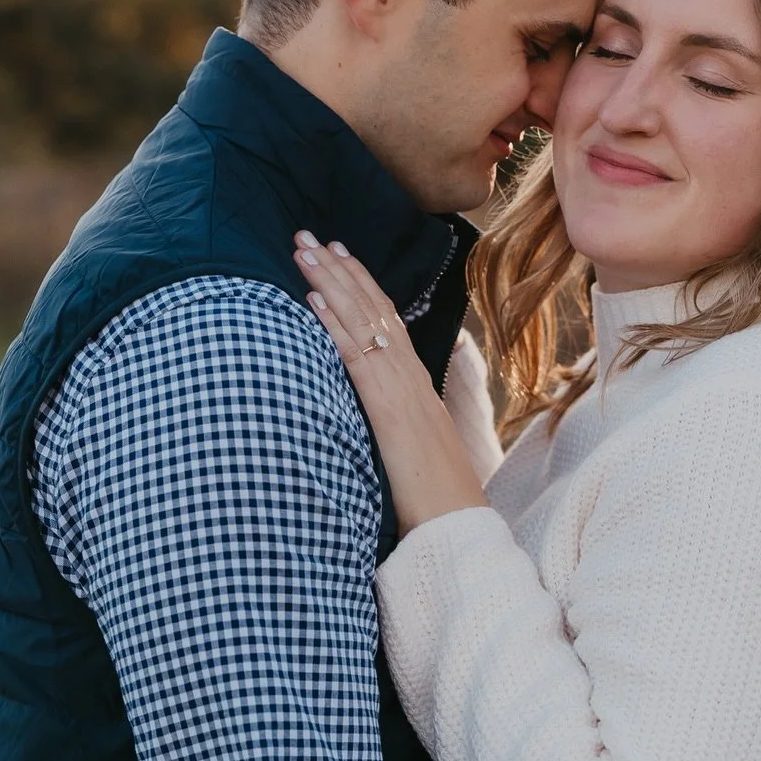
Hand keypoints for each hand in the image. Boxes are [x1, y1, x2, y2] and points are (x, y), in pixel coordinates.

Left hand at [293, 232, 488, 532]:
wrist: (458, 524)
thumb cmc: (436, 498)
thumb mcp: (413, 450)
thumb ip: (394, 426)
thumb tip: (375, 418)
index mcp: (416, 385)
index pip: (386, 321)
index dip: (361, 285)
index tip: (338, 254)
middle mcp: (410, 376)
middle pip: (373, 309)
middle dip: (340, 269)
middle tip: (308, 236)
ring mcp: (399, 389)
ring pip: (362, 322)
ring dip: (330, 282)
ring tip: (302, 251)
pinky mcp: (386, 409)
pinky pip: (355, 358)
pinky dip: (332, 326)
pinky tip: (310, 302)